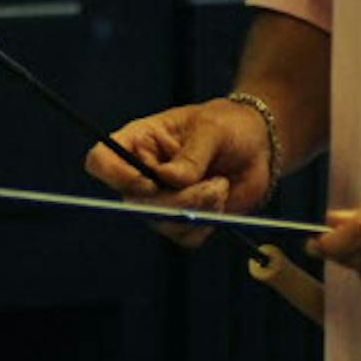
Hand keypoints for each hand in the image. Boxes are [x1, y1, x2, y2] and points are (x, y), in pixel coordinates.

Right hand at [83, 97, 272, 247]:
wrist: (259, 146)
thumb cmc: (228, 125)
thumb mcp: (212, 129)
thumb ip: (192, 155)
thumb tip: (170, 179)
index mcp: (137, 142)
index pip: (101, 161)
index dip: (115, 175)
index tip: (149, 182)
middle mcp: (141, 174)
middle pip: (134, 201)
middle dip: (178, 200)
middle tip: (213, 185)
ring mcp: (161, 200)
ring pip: (162, 221)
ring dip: (199, 208)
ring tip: (220, 184)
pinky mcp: (182, 220)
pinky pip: (186, 235)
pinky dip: (208, 222)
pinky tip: (220, 198)